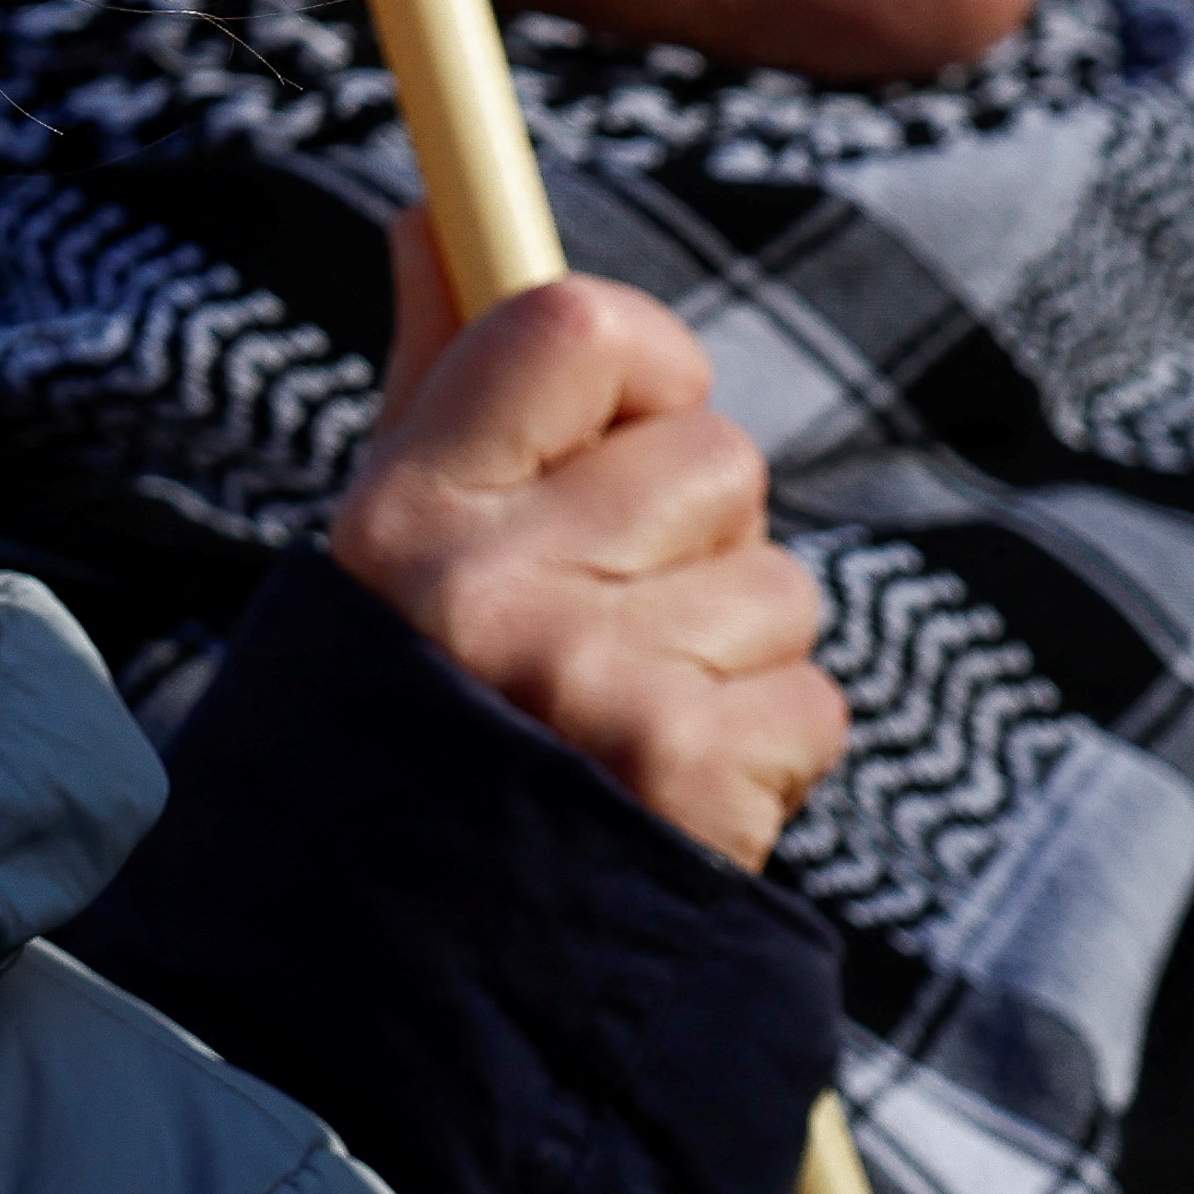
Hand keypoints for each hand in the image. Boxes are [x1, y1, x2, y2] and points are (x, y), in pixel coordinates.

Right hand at [329, 209, 843, 868]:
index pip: (575, 329)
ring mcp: (593, 688)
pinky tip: (673, 795)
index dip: (646, 361)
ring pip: (777, 588)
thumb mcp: (383, 552)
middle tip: (615, 617)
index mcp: (402, 515)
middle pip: (713, 460)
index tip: (635, 416)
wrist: (381, 983)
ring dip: (733, 654)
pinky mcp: (690, 784)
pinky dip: (766, 751)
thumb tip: (434, 210)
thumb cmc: (392, 725)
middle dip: (698, 535)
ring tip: (626, 723)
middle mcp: (490, 589)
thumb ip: (436, 384)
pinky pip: (812, 704)